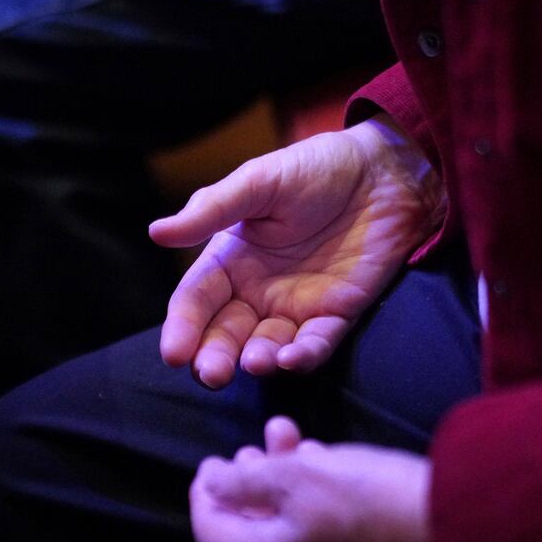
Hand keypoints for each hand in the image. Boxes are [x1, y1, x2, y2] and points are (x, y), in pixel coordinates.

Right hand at [149, 116, 444, 387]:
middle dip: (215, 357)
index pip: (197, 300)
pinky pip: (316, 343)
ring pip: (268, 345)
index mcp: (230, 258)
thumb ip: (212, 210)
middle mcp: (257, 289)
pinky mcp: (337, 314)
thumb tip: (157, 232)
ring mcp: (297, 305)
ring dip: (258, 360)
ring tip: (255, 363)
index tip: (174, 354)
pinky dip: (303, 356)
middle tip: (211, 374)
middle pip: (226, 333)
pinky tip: (291, 359)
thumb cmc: (316, 168)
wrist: (384, 171)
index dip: (183, 327)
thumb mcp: (259, 182)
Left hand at [190, 417, 433, 541]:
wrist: (454, 529)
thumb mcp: (298, 477)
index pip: (212, 535)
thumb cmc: (369, 500)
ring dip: (278, 475)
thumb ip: (245, 481)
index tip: (208, 461)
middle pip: (248, 528)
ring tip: (283, 433)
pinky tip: (321, 455)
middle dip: (243, 481)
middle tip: (244, 446)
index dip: (203, 496)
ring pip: (283, 520)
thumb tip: (210, 483)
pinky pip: (315, 526)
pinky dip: (308, 489)